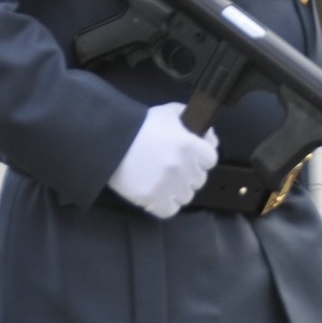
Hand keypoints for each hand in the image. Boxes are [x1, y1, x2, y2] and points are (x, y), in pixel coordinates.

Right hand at [107, 102, 219, 219]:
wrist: (110, 140)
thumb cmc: (141, 125)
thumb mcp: (170, 112)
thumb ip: (192, 120)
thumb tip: (207, 136)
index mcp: (190, 146)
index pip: (211, 160)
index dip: (202, 159)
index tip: (192, 158)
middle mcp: (183, 167)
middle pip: (199, 180)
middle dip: (190, 174)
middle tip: (175, 168)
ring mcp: (168, 185)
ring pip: (186, 196)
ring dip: (178, 190)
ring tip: (165, 181)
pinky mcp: (151, 199)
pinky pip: (170, 211)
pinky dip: (166, 205)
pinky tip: (159, 195)